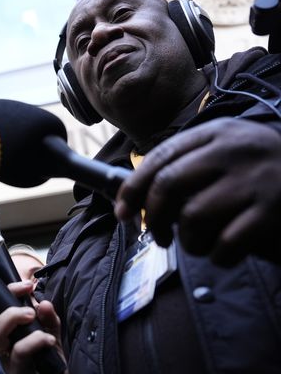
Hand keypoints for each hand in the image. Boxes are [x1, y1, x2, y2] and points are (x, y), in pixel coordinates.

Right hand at [0, 279, 63, 373]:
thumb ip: (47, 316)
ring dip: (11, 317)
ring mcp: (5, 358)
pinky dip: (33, 340)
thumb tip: (43, 303)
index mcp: (3, 331)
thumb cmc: (49, 356)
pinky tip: (48, 338)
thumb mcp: (50, 330)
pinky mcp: (16, 370)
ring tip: (31, 314)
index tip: (26, 284)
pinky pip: (18, 351)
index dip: (2, 291)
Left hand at [115, 118, 280, 264]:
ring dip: (186, 241)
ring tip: (196, 244)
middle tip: (157, 235)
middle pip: (167, 185)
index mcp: (217, 134)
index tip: (122, 212)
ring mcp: (255, 181)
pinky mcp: (274, 212)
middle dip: (152, 217)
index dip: (132, 189)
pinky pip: (225, 243)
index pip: (159, 158)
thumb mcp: (229, 151)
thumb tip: (133, 196)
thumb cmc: (265, 171)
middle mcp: (234, 151)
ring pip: (192, 216)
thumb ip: (189, 164)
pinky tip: (221, 254)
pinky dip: (215, 256)